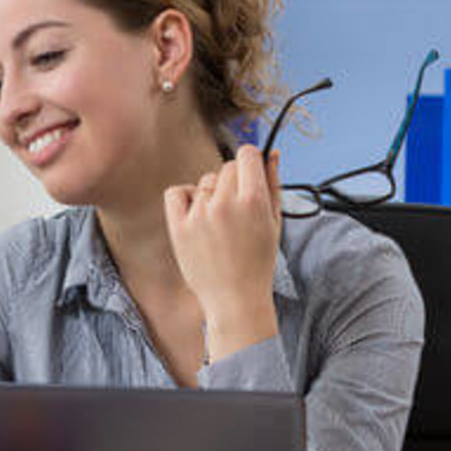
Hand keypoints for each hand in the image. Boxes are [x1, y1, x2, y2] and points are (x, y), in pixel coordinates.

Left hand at [164, 145, 282, 361]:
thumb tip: (271, 152)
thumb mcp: (275, 221)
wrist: (235, 298)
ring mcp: (199, 215)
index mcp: (253, 200)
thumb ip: (273, 183)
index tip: (250, 174)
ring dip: (212, 193)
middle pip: (226, 167)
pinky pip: (176, 192)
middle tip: (238, 208)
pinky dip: (185, 197)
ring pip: (204, 181)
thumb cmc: (258, 260)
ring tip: (221, 221)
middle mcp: (224, 203)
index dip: (250, 161)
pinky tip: (197, 214)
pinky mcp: (178, 227)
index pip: (247, 154)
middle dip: (234, 181)